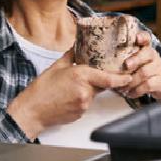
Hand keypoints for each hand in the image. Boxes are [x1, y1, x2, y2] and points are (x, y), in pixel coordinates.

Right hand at [7, 48, 131, 138]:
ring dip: (88, 89)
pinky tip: (68, 96)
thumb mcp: (56, 67)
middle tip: (90, 77)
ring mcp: (84, 104)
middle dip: (100, 81)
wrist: (32, 111)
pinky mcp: (81, 113)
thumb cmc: (41, 90)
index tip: (128, 76)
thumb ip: (71, 56)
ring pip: (94, 94)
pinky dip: (82, 98)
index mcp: (80, 76)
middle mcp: (85, 91)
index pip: (108, 78)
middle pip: (102, 85)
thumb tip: (78, 47)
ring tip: (70, 88)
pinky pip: (87, 103)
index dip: (121, 78)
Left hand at [121, 32, 160, 99]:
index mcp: (145, 49)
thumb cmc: (141, 72)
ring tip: (122, 87)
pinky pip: (148, 85)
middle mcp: (153, 57)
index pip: (146, 38)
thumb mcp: (135, 63)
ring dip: (131, 80)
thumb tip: (100, 61)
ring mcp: (158, 69)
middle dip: (136, 59)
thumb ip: (123, 59)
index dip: (142, 37)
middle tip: (126, 65)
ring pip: (145, 72)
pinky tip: (130, 93)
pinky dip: (137, 90)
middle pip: (147, 54)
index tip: (137, 37)